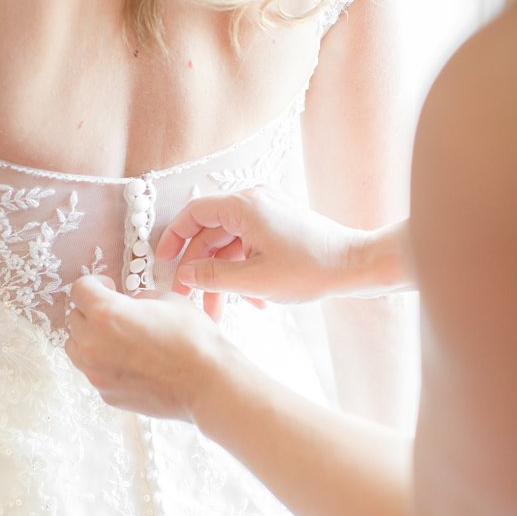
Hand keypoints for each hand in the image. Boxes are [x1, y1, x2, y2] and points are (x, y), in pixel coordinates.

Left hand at [65, 275, 221, 420]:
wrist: (206, 383)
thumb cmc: (192, 338)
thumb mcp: (167, 299)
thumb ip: (139, 298)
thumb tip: (131, 304)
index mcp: (106, 313)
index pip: (79, 290)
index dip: (94, 283)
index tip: (108, 286)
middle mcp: (93, 344)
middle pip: (74, 320)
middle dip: (91, 311)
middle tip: (115, 311)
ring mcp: (97, 374)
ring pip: (77, 349)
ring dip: (91, 338)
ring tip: (118, 337)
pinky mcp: (106, 394)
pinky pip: (94, 372)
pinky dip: (104, 363)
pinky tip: (131, 360)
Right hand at [156, 186, 357, 307]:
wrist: (354, 265)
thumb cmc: (309, 269)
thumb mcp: (254, 280)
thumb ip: (213, 276)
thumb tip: (184, 274)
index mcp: (245, 205)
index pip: (195, 213)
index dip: (174, 237)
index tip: (161, 263)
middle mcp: (255, 202)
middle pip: (210, 233)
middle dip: (198, 269)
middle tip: (187, 299)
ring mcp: (268, 214)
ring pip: (230, 245)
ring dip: (222, 278)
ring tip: (217, 313)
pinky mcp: (279, 227)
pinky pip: (249, 247)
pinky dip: (244, 272)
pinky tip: (252, 302)